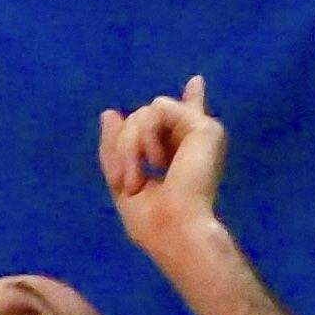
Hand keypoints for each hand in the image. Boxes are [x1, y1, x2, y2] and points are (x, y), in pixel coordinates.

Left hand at [99, 74, 227, 256]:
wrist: (176, 231)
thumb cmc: (151, 221)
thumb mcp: (122, 180)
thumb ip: (116, 147)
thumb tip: (109, 112)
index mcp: (183, 155)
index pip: (184, 120)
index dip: (189, 101)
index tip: (196, 82)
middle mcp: (195, 140)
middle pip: (144, 118)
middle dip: (124, 147)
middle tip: (130, 183)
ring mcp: (201, 132)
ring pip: (147, 112)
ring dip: (131, 145)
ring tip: (140, 177)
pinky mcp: (205, 127)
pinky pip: (158, 108)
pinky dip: (145, 135)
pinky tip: (157, 162)